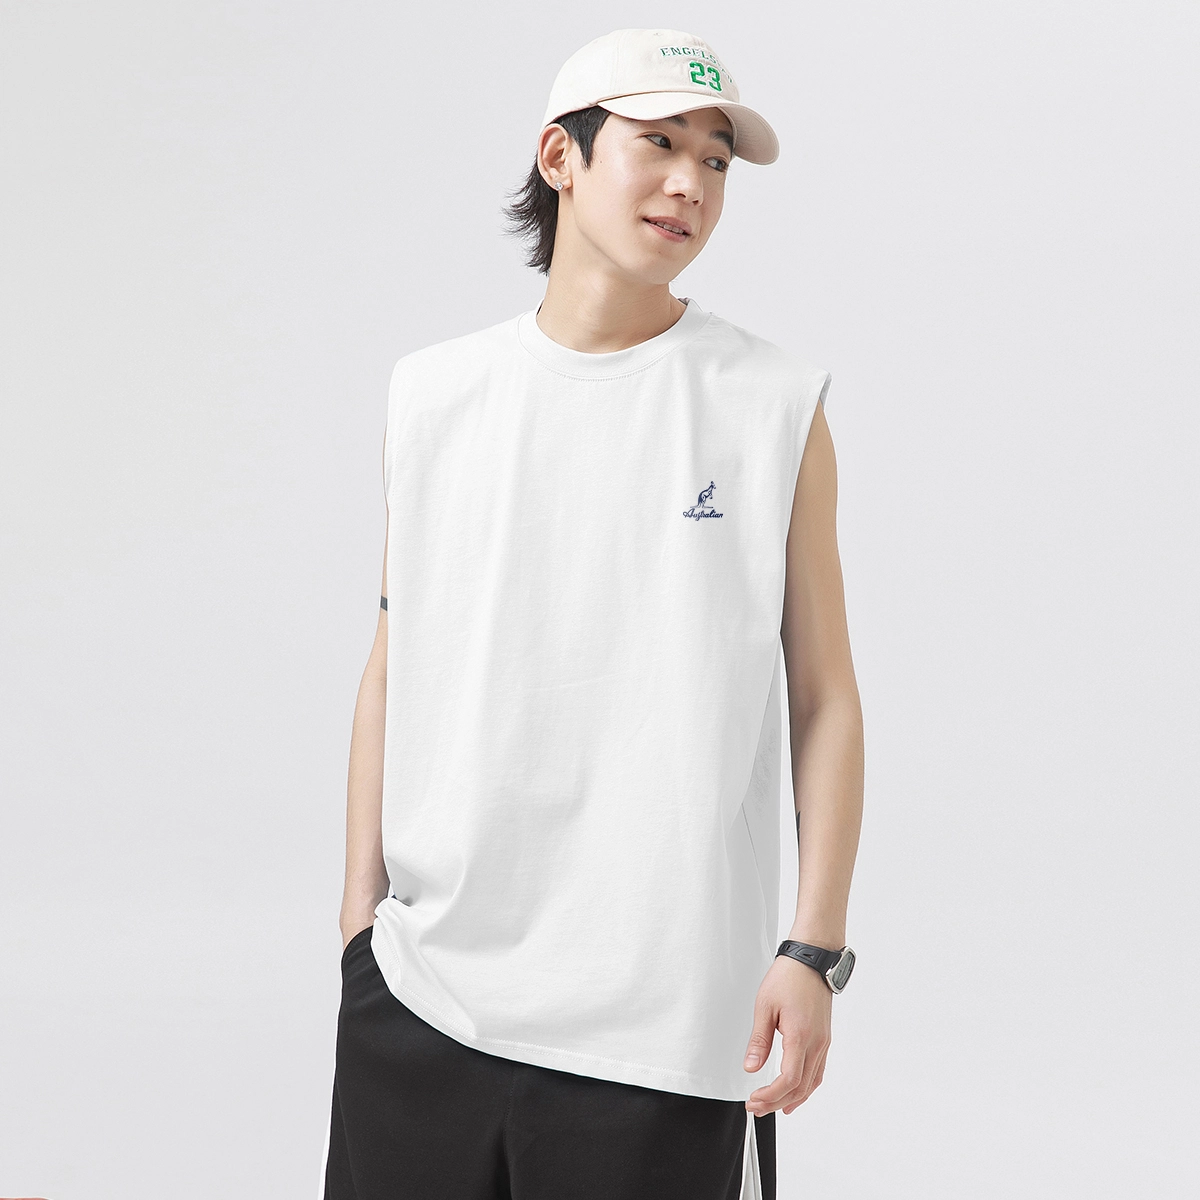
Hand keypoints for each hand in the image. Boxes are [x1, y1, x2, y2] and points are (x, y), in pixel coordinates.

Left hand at [742, 953, 831, 1114]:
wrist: (812, 960)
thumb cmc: (789, 977)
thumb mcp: (765, 1006)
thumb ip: (759, 1040)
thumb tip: (751, 1066)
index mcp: (801, 1036)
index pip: (789, 1080)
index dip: (771, 1096)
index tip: (754, 1100)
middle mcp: (816, 1043)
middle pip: (800, 1087)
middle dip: (777, 1102)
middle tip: (756, 1107)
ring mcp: (823, 1042)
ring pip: (812, 1083)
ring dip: (793, 1099)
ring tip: (773, 1106)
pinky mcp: (824, 1038)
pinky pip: (818, 1071)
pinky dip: (806, 1087)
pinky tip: (796, 1091)